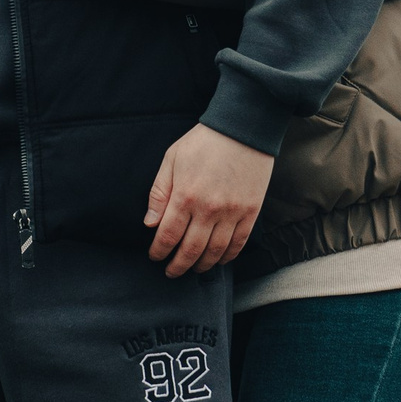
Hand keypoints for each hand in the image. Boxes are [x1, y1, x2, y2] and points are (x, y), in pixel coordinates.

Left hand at [145, 125, 274, 279]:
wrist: (243, 129)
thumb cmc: (203, 142)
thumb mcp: (171, 160)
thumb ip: (159, 193)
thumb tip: (150, 222)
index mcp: (185, 196)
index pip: (167, 235)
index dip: (159, 251)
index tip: (155, 257)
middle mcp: (208, 209)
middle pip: (190, 250)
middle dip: (178, 266)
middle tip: (171, 272)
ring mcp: (232, 213)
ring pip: (215, 252)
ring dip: (201, 266)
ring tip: (193, 269)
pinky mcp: (250, 212)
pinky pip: (238, 243)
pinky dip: (227, 257)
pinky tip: (218, 260)